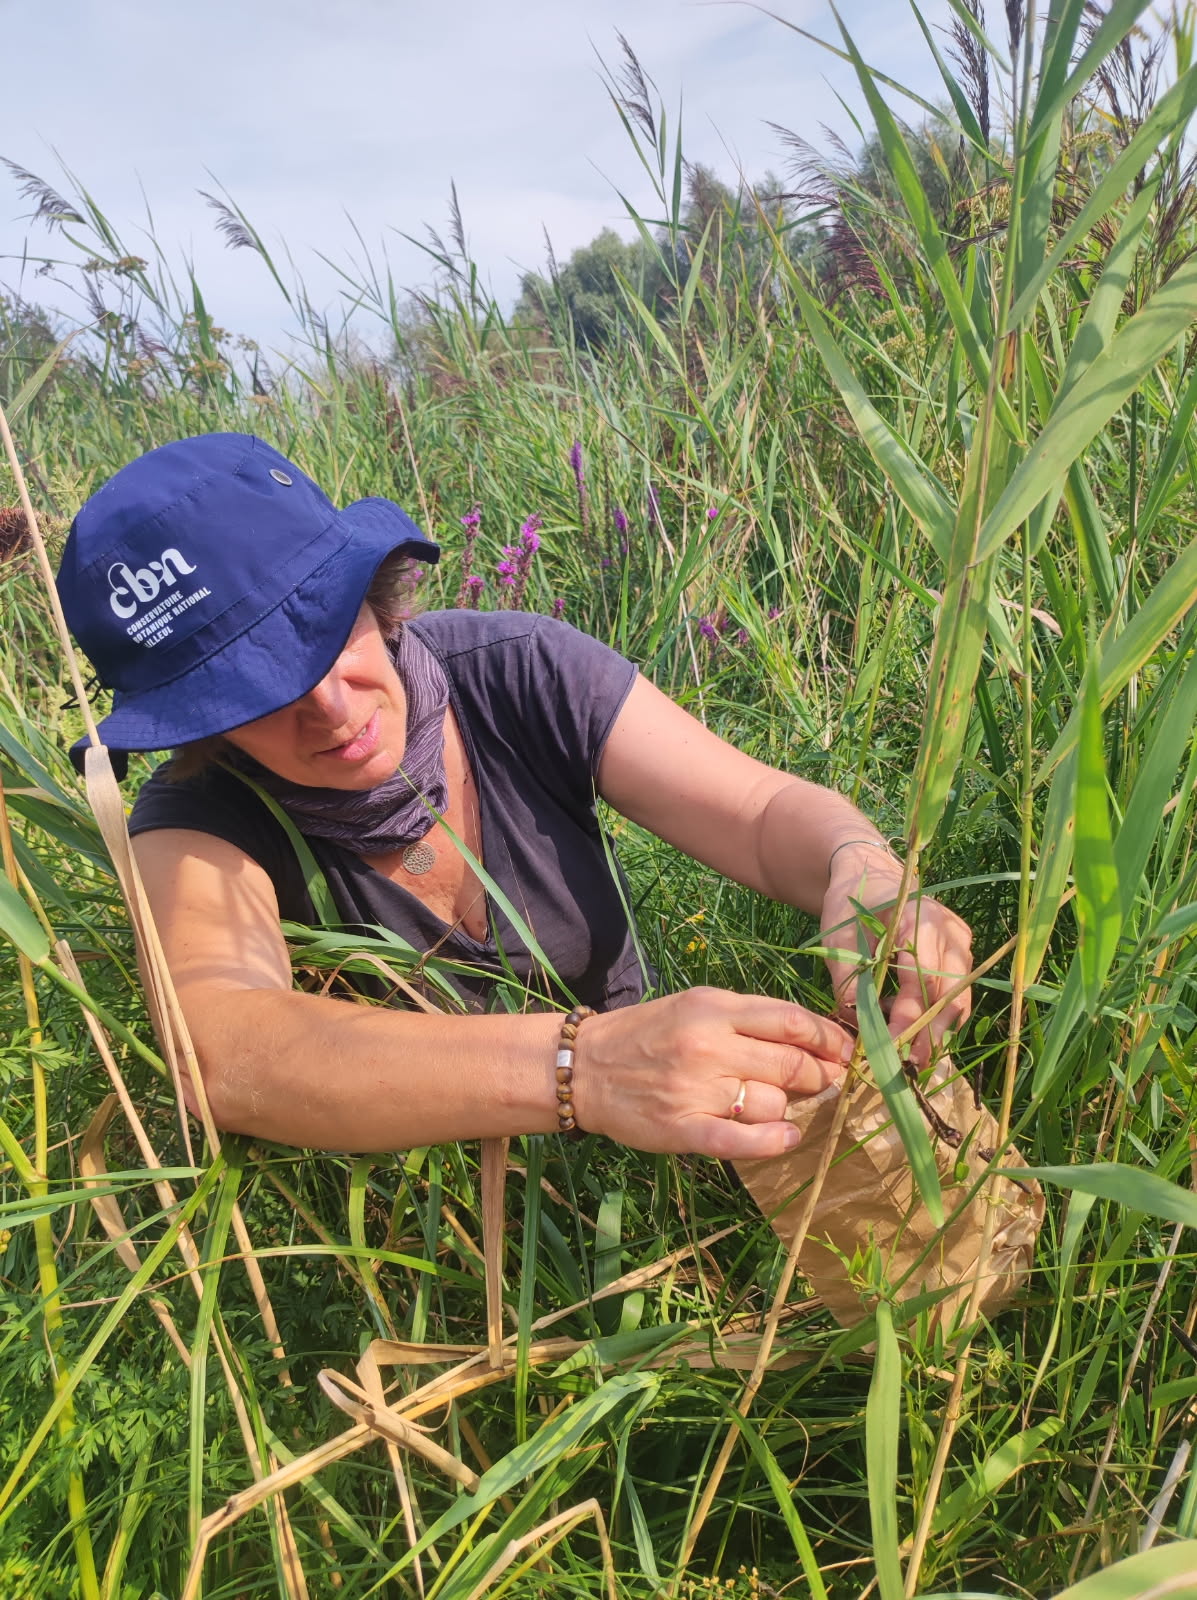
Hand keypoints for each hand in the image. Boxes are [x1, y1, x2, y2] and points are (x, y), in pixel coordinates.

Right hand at [571, 986, 851, 1159]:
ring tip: (785, 1106)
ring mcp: (696, 1089)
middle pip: (791, 1064)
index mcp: (714, 1007)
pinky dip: (774, 1142)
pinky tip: (789, 1138)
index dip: (830, 1040)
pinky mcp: (682, 1128)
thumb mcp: (696, 1005)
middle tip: (829, 1084)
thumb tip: (813, 1041)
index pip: (792, 1021)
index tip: (846, 1053)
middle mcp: (708, 1045)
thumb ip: (749, 1019)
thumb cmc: (648, 1033)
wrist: (583, 1067)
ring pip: (773, 1103)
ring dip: (790, 1108)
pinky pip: (742, 1141)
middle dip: (821, 1077)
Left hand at [820, 846, 972, 1064]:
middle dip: (930, 1034)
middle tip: (908, 1067)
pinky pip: (957, 991)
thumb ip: (848, 981)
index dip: (909, 1019)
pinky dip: (939, 1016)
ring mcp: (961, 941)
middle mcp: (950, 931)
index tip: (890, 1048)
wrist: (867, 876)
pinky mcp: (961, 952)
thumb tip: (859, 1025)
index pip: (922, 980)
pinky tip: (915, 1032)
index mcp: (919, 919)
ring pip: (959, 997)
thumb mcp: (837, 940)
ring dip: (937, 1030)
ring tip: (911, 1056)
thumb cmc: (850, 906)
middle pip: (951, 994)